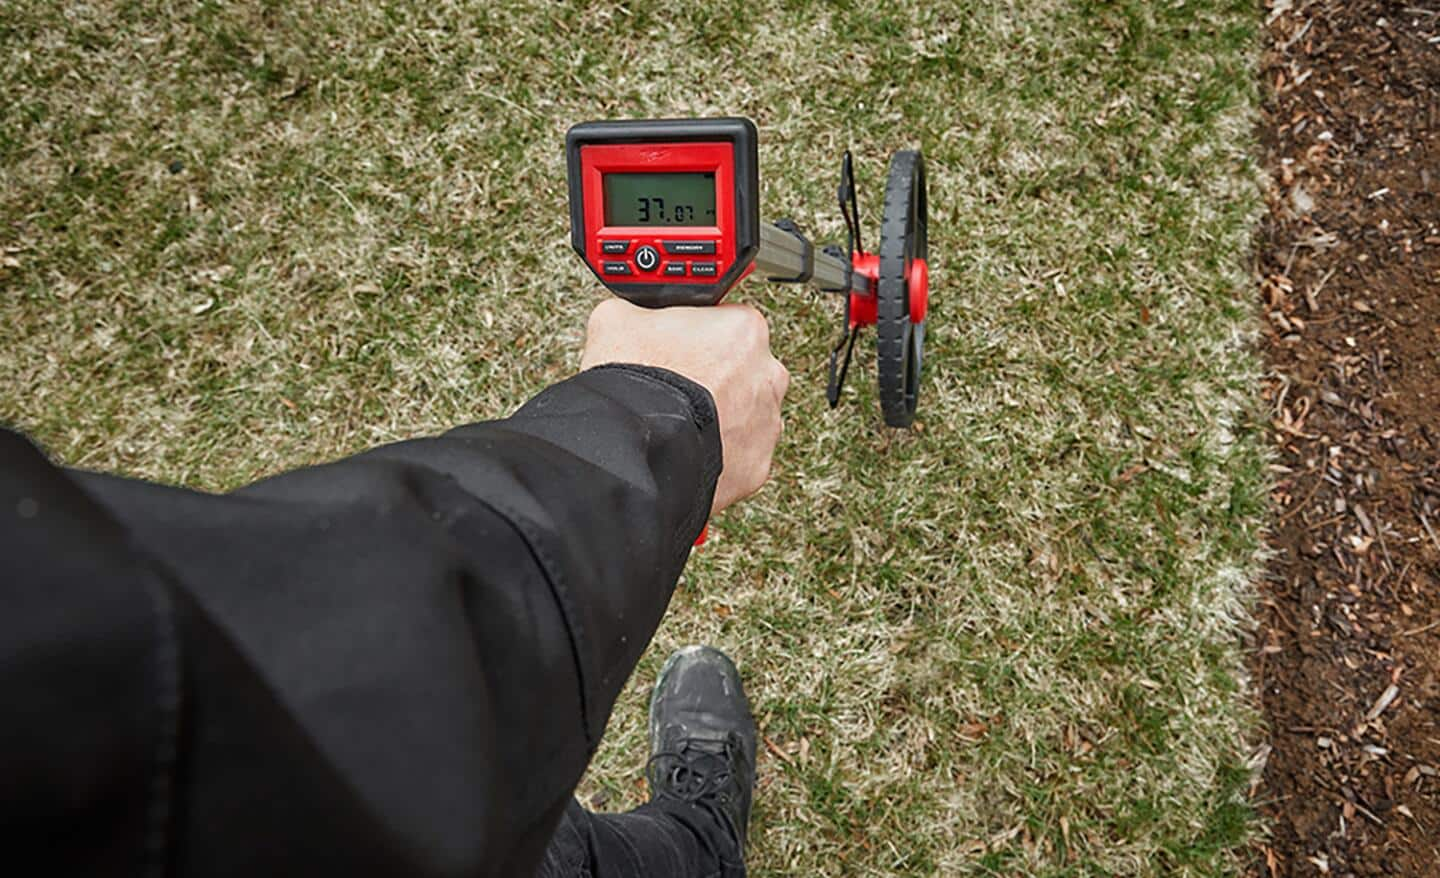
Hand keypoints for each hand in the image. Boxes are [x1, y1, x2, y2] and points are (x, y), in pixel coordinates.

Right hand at [581, 298, 788, 514]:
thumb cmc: (637, 382)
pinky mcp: (758, 463)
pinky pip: (740, 452)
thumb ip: (640, 310)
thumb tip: (633, 314)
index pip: (727, 322)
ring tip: (680, 419)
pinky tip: (688, 445)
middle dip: (715, 376)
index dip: (698, 334)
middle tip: (679, 384)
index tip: (681, 345)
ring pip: (745, 413)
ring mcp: (767, 421)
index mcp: (745, 328)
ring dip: (720, 415)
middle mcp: (768, 373)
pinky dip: (718, 450)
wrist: (635, 446)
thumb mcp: (619, 318)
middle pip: (743, 369)